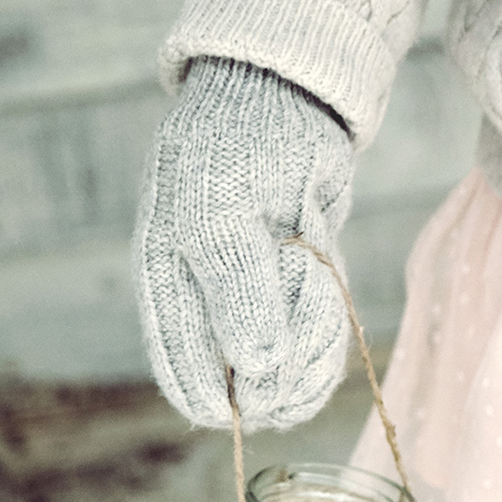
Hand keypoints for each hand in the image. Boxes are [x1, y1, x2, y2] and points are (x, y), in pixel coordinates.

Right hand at [133, 56, 353, 430]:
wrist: (289, 100)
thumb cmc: (237, 147)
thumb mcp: (222, 215)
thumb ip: (235, 292)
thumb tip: (257, 369)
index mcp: (169, 290)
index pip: (189, 381)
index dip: (228, 401)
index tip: (265, 394)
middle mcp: (212, 305)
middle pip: (250, 386)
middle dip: (283, 368)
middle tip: (297, 303)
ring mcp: (261, 300)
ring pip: (292, 369)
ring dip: (313, 343)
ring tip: (311, 271)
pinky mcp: (302, 291)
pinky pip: (321, 341)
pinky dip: (332, 331)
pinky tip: (329, 296)